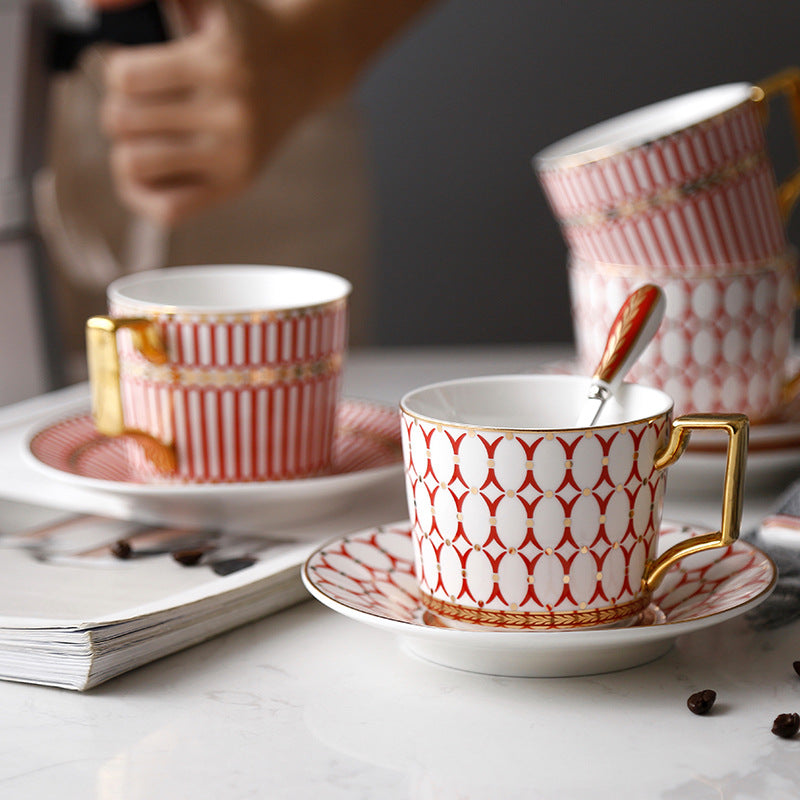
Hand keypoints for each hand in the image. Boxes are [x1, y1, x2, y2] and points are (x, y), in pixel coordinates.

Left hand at [98, 0, 326, 224]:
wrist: (306, 63)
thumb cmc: (243, 28)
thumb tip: (93, 5)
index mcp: (219, 62)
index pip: (124, 78)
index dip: (117, 72)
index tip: (139, 73)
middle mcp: (231, 113)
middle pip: (123, 121)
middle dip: (120, 110)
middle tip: (144, 106)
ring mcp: (235, 155)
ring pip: (135, 165)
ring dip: (126, 149)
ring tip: (144, 138)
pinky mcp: (238, 184)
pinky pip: (169, 210)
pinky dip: (142, 197)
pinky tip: (148, 177)